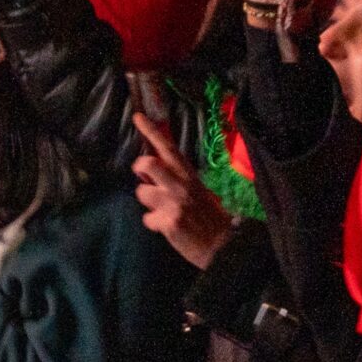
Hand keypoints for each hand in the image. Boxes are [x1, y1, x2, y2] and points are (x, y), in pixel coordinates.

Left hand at [133, 112, 233, 270]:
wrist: (223, 244)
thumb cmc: (209, 216)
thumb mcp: (198, 190)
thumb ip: (176, 179)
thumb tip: (151, 168)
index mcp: (189, 175)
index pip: (168, 148)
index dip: (152, 132)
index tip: (137, 117)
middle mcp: (181, 185)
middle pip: (148, 163)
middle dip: (140, 167)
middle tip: (145, 176)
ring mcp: (174, 203)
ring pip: (142, 192)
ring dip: (148, 202)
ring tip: (161, 210)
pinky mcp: (169, 222)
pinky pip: (148, 219)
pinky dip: (154, 224)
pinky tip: (166, 227)